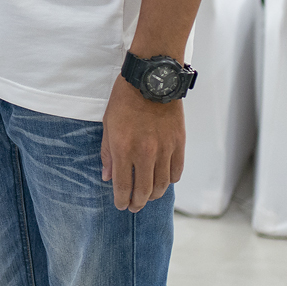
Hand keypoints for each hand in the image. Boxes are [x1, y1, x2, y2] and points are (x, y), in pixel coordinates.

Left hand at [102, 79, 182, 211]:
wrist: (151, 79)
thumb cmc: (124, 100)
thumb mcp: (108, 125)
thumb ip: (107, 154)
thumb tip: (107, 178)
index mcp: (124, 149)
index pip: (123, 186)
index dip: (121, 200)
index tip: (121, 205)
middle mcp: (145, 153)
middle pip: (144, 191)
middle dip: (138, 203)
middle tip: (134, 206)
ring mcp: (165, 149)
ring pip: (162, 185)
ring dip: (154, 195)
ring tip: (149, 196)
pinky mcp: (179, 143)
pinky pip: (176, 171)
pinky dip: (170, 180)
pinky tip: (163, 179)